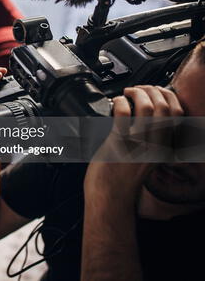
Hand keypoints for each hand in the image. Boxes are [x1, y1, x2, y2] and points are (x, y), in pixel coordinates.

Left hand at [85, 85, 183, 202]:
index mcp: (164, 147)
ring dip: (137, 93)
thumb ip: (150, 141)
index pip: (177, 114)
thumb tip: (145, 118)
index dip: (168, 96)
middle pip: (164, 107)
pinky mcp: (119, 143)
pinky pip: (124, 115)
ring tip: (127, 93)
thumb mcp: (146, 159)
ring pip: (147, 107)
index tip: (157, 90)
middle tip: (139, 89)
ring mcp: (139, 144)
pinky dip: (120, 102)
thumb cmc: (122, 180)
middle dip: (152, 91)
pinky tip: (116, 103)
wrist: (110, 198)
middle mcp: (155, 145)